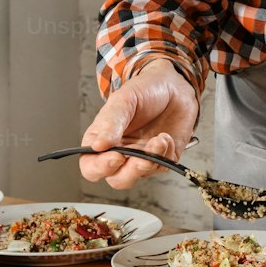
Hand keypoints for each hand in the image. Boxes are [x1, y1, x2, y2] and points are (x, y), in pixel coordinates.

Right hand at [79, 59, 199, 189]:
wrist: (174, 87)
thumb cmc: (144, 91)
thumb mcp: (123, 101)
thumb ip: (110, 123)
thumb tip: (98, 145)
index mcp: (101, 140)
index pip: (91, 166)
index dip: (100, 168)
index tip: (116, 156)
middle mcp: (119, 153)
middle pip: (116, 179)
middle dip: (130, 172)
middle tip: (141, 157)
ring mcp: (141, 158)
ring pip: (139, 176)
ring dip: (150, 161)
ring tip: (159, 140)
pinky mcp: (162, 159)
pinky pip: (161, 167)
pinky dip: (165, 153)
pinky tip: (165, 136)